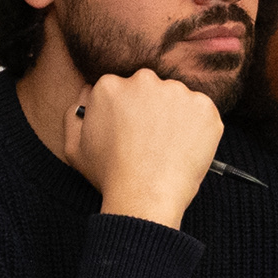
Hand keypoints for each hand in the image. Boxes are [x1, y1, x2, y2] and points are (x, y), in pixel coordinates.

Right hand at [66, 70, 227, 227]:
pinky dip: (197, 128)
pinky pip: (201, 112)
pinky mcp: (203, 106)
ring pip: (177, 99)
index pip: (121, 89)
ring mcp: (176, 91)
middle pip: (150, 88)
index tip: (130, 130)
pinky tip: (184, 149)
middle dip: (151, 109)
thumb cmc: (109, 176)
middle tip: (150, 140)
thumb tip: (86, 93)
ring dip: (175, 117)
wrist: (144, 196)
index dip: (126, 112)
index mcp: (110, 86)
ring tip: (167, 148)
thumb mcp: (74, 148)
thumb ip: (75, 114)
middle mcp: (143, 80)